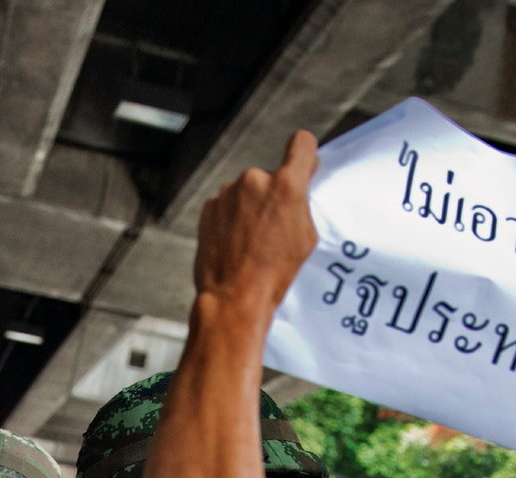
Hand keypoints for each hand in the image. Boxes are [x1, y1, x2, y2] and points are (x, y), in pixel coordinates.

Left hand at [194, 130, 320, 321]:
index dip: (305, 152)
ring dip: (250, 208)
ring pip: (247, 192)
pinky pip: (227, 205)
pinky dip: (231, 219)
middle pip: (271, 177)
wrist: (235, 296)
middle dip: (273, 196)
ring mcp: (228, 192)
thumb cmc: (274, 273)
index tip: (303, 162)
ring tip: (252, 241)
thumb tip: (299, 184)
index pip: (302, 143)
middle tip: (273, 228)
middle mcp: (255, 180)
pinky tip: (235, 243)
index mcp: (286, 185)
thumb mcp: (306, 238)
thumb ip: (302, 202)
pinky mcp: (210, 206)